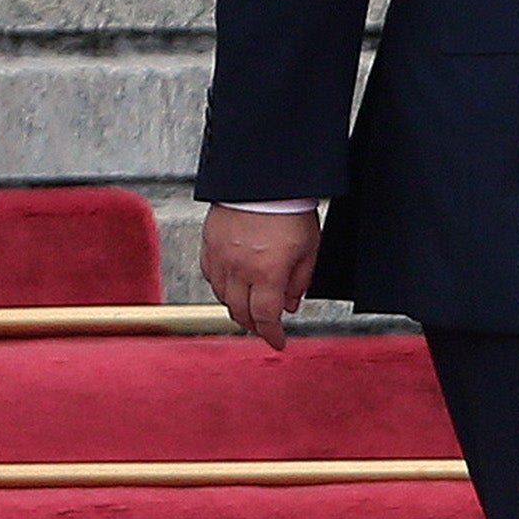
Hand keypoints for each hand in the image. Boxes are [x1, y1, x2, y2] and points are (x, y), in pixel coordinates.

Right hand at [199, 204, 320, 349]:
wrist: (265, 177)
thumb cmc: (291, 206)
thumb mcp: (309, 246)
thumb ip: (300, 280)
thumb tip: (291, 304)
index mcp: (268, 272)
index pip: (266, 318)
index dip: (272, 335)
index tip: (278, 341)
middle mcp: (240, 269)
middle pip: (240, 312)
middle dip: (254, 324)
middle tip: (265, 326)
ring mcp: (220, 257)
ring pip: (222, 297)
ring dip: (237, 306)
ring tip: (250, 304)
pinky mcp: (208, 244)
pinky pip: (210, 276)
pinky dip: (221, 285)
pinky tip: (232, 283)